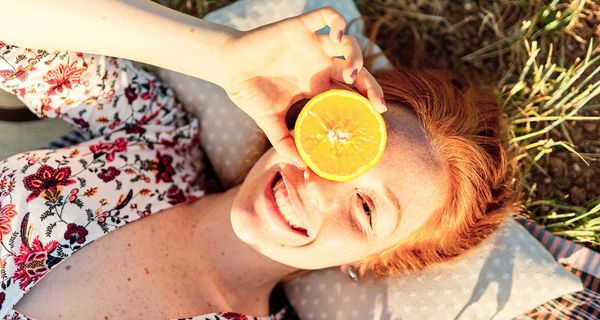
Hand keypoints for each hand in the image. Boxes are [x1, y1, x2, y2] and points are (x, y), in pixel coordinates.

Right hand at [219, 7, 385, 167]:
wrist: (228, 68)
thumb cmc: (249, 94)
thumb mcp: (269, 123)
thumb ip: (285, 143)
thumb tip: (303, 168)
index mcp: (316, 85)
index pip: (351, 91)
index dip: (368, 100)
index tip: (379, 115)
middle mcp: (319, 64)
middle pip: (356, 70)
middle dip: (371, 85)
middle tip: (377, 103)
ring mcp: (312, 45)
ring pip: (347, 43)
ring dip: (356, 56)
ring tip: (350, 73)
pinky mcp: (300, 27)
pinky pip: (327, 15)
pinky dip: (338, 21)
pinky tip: (337, 36)